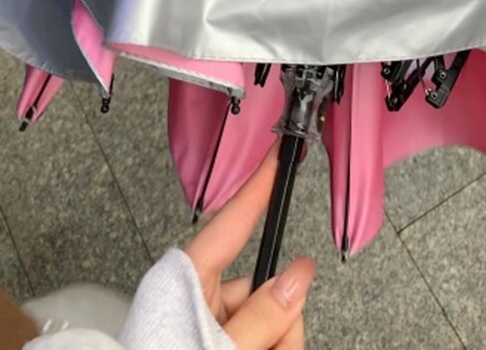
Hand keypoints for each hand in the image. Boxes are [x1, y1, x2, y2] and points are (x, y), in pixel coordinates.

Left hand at [185, 145, 316, 349]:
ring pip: (272, 319)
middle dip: (283, 316)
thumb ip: (262, 315)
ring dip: (281, 341)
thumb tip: (298, 277)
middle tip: (277, 347)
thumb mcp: (219, 346)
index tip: (277, 155)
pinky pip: (267, 338)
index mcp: (186, 281)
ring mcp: (211, 322)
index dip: (258, 185)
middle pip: (265, 286)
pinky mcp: (220, 342)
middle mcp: (200, 297)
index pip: (232, 222)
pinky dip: (274, 347)